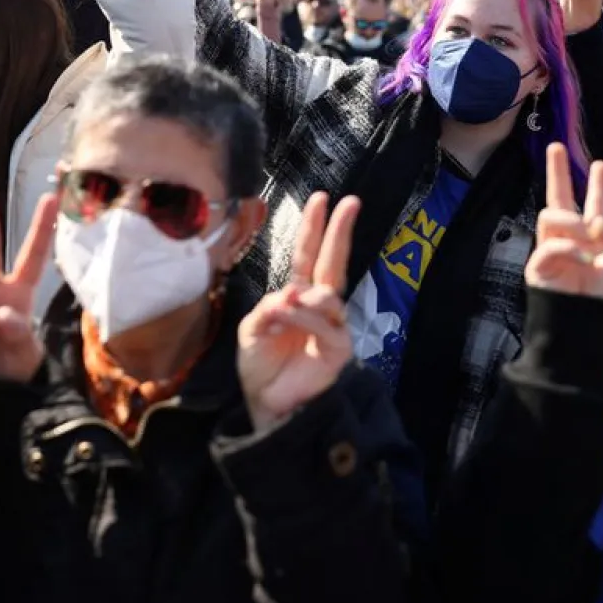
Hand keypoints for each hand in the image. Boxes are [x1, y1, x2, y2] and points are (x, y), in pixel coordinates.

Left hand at [238, 192, 358, 431]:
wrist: (267, 404)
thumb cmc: (261, 366)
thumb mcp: (251, 330)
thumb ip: (266, 309)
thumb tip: (289, 295)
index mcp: (297, 296)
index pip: (309, 255)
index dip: (314, 228)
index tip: (321, 198)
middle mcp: (319, 306)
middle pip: (334, 262)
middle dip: (341, 231)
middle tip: (350, 202)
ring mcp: (332, 325)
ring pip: (327, 295)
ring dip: (303, 298)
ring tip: (283, 307)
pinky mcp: (339, 347)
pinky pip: (325, 325)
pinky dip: (303, 318)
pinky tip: (287, 317)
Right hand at [526, 143, 602, 301]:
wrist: (590, 330)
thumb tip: (596, 222)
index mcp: (592, 237)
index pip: (590, 204)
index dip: (596, 185)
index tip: (601, 164)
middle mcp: (569, 239)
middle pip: (557, 199)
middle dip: (556, 172)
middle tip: (555, 146)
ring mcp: (552, 250)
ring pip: (551, 216)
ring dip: (574, 222)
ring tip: (592, 238)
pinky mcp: (539, 266)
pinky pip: (550, 245)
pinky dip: (570, 247)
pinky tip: (585, 257)